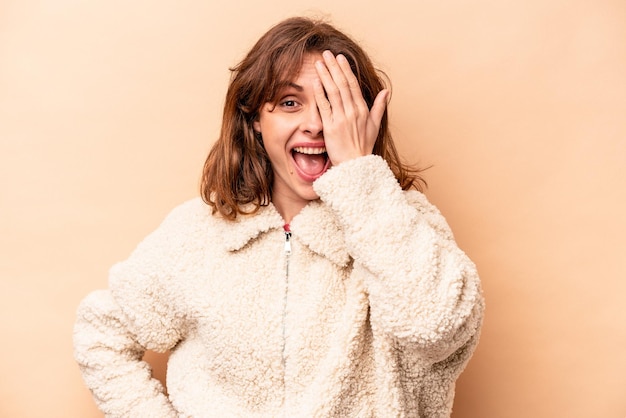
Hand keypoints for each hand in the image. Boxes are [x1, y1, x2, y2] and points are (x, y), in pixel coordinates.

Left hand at [314, 50, 388, 165]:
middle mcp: (353, 112)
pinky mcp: (331, 127)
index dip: (346, 70)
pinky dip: (320, 93)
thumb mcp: (375, 126)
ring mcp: (342, 119)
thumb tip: (386, 92)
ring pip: (333, 92)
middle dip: (334, 67)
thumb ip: (379, 107)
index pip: (353, 85)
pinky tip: (315, 82)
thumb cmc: (363, 148)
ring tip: (319, 63)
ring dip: (326, 75)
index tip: (340, 58)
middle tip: (326, 53)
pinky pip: (325, 107)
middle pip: (343, 84)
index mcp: (363, 110)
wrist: (355, 166)